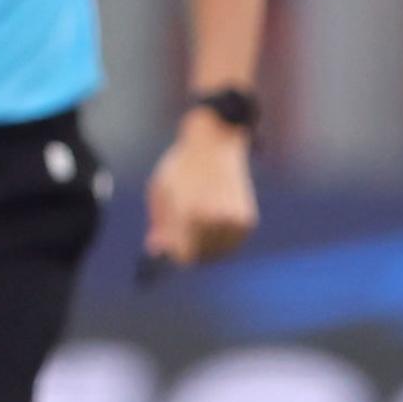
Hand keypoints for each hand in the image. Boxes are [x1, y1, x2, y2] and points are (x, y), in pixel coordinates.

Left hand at [142, 113, 257, 267]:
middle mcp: (213, 219)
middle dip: (191, 249)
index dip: (175, 253)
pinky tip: (215, 223)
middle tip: (187, 235)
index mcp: (188, 214)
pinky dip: (223, 239)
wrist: (215, 145)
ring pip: (218, 253)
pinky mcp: (246, 220)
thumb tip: (156, 250)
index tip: (172, 246)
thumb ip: (158, 224)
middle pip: (201, 257)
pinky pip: (232, 244)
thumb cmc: (181, 168)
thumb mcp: (160, 192)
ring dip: (208, 246)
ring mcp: (233, 220)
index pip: (183, 255)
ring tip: (201, 225)